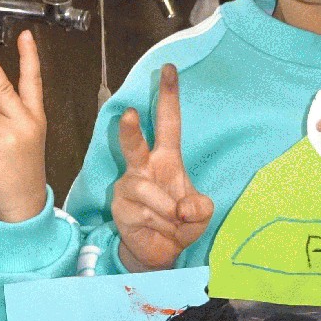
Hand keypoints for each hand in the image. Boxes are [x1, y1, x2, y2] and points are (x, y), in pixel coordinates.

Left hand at [0, 33, 48, 222]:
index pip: (32, 82)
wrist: (23, 202)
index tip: (25, 36)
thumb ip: (5, 120)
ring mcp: (10, 134)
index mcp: (34, 117)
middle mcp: (25, 122)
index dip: (29, 58)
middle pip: (2, 87)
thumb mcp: (23, 139)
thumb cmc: (19, 169)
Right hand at [112, 63, 212, 270]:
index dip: (168, 97)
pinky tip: (160, 228)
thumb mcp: (200, 214)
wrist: (159, 251)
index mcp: (166, 158)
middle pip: (133, 144)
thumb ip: (200, 208)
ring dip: (167, 209)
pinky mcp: (120, 207)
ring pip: (146, 190)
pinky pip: (143, 213)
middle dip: (130, 130)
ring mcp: (129, 186)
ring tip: (175, 221)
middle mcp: (143, 167)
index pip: (168, 122)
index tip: (169, 69)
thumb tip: (182, 209)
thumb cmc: (180, 223)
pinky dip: (159, 224)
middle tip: (130, 114)